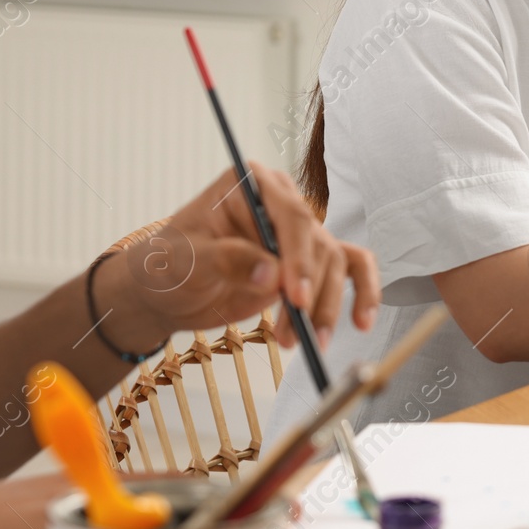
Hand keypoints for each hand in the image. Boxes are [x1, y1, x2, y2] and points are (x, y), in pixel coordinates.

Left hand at [98, 162, 381, 351]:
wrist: (167, 292)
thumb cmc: (169, 266)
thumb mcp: (186, 262)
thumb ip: (227, 261)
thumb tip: (271, 275)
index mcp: (251, 185)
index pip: (291, 215)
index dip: (299, 257)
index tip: (296, 297)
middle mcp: (281, 202)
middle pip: (317, 243)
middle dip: (313, 292)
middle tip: (300, 330)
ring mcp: (297, 233)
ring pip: (334, 264)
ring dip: (326, 307)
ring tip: (308, 343)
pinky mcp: (307, 262)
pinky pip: (349, 269)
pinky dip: (361, 293)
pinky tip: (362, 320)